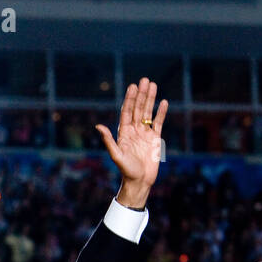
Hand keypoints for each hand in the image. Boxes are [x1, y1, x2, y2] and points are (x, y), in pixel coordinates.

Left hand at [95, 78, 167, 207]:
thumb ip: (109, 140)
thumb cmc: (127, 170)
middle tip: (144, 80)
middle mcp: (134, 130)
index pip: (127, 112)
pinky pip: (158, 122)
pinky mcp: (154, 139)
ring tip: (153, 85)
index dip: (129, 99)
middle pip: (138, 108)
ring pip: (148, 112)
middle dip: (141, 95)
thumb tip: (98, 126)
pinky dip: (161, 113)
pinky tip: (163, 102)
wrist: (140, 181)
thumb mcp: (116, 155)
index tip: (133, 86)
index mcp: (124, 133)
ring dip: (150, 99)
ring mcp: (144, 133)